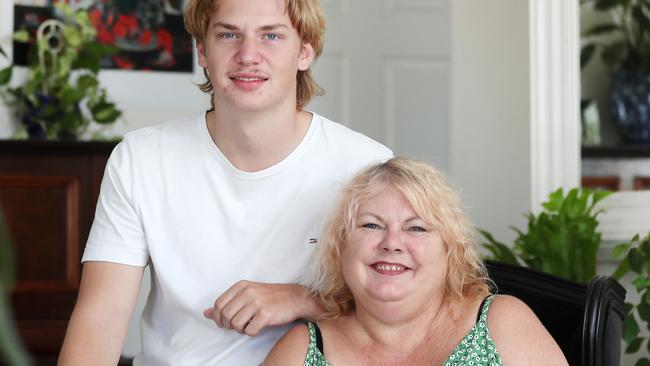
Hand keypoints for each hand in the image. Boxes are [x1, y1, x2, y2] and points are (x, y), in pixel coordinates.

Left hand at [203, 281, 322, 335]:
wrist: (295, 298)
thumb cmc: (270, 297)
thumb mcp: (247, 295)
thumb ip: (227, 303)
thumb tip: (205, 313)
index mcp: (242, 285)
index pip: (219, 304)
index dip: (218, 317)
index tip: (224, 323)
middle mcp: (248, 292)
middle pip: (226, 315)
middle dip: (229, 325)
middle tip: (237, 326)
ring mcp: (257, 302)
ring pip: (236, 324)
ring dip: (240, 329)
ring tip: (248, 325)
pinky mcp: (266, 314)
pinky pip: (249, 330)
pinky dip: (251, 332)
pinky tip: (257, 327)